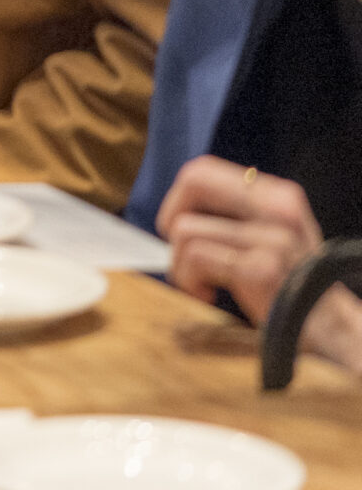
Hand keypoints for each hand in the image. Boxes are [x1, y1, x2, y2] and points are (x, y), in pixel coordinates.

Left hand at [157, 156, 327, 322]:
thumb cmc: (289, 286)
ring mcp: (272, 239)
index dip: (179, 198)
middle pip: (193, 182)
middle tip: (183, 251)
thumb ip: (234, 214)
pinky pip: (195, 259)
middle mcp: (278, 210)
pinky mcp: (261, 270)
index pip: (204, 170)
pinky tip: (208, 295)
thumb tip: (177, 208)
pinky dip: (189, 281)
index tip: (180, 228)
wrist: (331, 332)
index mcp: (278, 196)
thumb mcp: (271, 237)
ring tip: (203, 283)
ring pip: (185, 229)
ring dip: (180, 264)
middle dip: (171, 218)